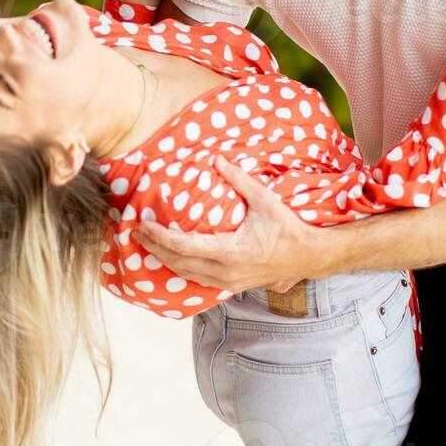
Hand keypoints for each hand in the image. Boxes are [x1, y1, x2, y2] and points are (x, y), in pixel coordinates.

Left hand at [132, 156, 335, 293]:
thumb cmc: (289, 228)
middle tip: (135, 234)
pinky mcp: (233, 286)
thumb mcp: (265, 200)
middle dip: (154, 249)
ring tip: (147, 246)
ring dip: (165, 260)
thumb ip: (239, 179)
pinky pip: (199, 280)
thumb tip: (217, 159)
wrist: (311, 256)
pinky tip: (173, 259)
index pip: (183, 247)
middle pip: (178, 263)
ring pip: (187, 275)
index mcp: (229, 252)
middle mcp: (225, 272)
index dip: (159, 236)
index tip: (142, 225)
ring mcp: (229, 283)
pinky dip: (182, 269)